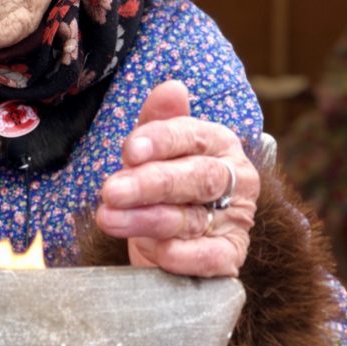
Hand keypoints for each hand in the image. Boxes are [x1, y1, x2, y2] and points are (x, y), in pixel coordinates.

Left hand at [96, 80, 259, 276]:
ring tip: (109, 218)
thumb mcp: (153, 151)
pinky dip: (177, 254)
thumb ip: (158, 121)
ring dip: (146, 220)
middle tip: (111, 191)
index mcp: (218, 143)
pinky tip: (149, 249)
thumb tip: (171, 87)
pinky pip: (208, 258)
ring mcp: (237, 220)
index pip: (191, 136)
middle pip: (196, 177)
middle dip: (149, 184)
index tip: (129, 151)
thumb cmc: (163, 185)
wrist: (173, 239)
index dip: (160, 141)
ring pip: (193, 218)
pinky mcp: (231, 257)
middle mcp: (235, 179)